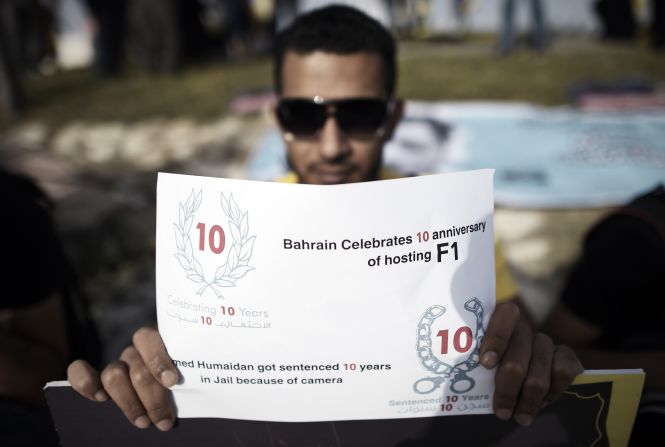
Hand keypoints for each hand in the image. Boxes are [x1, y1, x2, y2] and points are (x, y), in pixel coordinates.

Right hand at [67, 327, 178, 430]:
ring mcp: (117, 364)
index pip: (148, 338)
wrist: (170, 391)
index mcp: (158, 341)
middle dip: (152, 398)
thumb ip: (189, 377)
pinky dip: (84, 382)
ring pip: (113, 375)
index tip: (172, 382)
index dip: (158, 359)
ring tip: (143, 422)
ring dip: (128, 402)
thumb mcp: (189, 377)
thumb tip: (196, 391)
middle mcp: (135, 350)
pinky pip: (78, 371)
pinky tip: (99, 399)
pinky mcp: (97, 378)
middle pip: (137, 369)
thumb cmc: (185, 384)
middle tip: (164, 421)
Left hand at [479, 301, 583, 425]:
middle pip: (516, 359)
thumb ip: (476, 366)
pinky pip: (563, 372)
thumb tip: (461, 384)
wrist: (523, 376)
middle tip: (502, 412)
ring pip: (539, 372)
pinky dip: (552, 392)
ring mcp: (544, 341)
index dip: (497, 338)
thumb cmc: (492, 370)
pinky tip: (542, 402)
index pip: (505, 316)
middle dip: (507, 390)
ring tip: (521, 416)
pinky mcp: (565, 354)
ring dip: (528, 400)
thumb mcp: (480, 364)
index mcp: (499, 324)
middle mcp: (523, 330)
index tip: (486, 364)